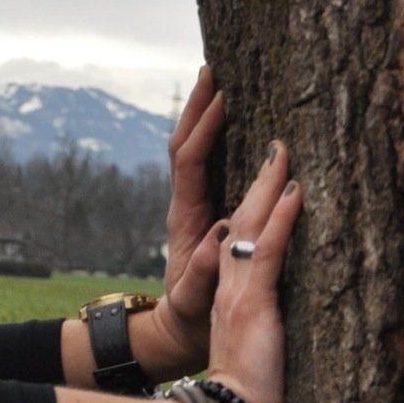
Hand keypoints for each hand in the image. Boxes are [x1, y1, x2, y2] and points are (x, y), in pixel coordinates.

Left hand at [145, 65, 227, 373]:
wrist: (175, 333)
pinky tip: (229, 123)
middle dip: (196, 107)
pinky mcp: (202, 212)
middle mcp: (183, 206)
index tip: (222, 97)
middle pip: (184, 145)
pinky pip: (205, 165)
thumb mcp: (195, 300)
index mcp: (183, 219)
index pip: (189, 161)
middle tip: (211, 69)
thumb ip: (201, 273)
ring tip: (218, 83)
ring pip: (192, 151)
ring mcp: (191, 207)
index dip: (203, 129)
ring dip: (202, 117)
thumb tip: (218, 236)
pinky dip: (212, 139)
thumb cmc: (189, 319)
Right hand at [206, 143, 302, 402]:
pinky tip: (294, 191)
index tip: (268, 176)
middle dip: (256, 180)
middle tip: (274, 145)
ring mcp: (239, 293)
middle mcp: (229, 286)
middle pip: (239, 221)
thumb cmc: (253, 394)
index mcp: (230, 296)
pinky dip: (281, 219)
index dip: (252, 206)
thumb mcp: (259, 347)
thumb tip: (285, 310)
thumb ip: (264, 321)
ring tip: (281, 152)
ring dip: (266, 185)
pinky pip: (268, 252)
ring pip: (249, 227)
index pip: (240, 239)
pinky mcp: (253, 305)